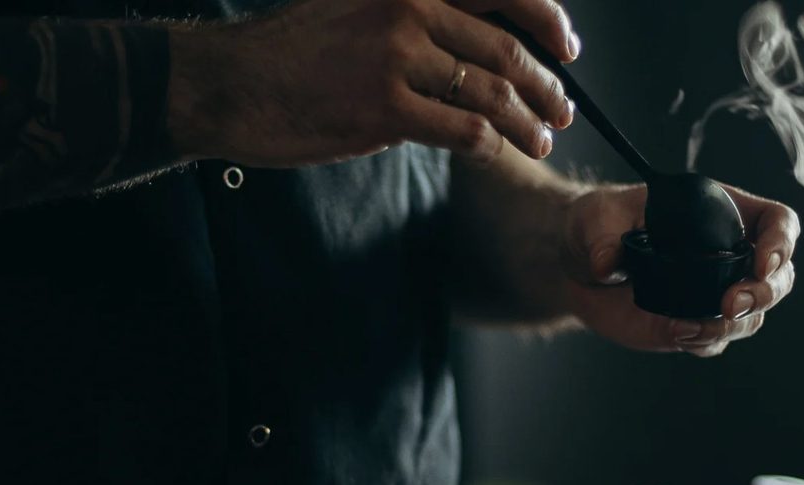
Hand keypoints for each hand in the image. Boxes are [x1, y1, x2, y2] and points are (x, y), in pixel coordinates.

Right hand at [172, 0, 580, 166]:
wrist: (235, 82)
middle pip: (506, 49)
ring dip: (528, 122)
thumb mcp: (359, 4)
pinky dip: (490, 144)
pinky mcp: (385, 108)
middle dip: (548, 86)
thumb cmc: (297, 50)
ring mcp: (398, 56)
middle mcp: (409, 6)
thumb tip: (484, 42)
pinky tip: (495, 152)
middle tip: (562, 110)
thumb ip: (421, 15)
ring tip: (540, 140)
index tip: (568, 48)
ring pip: (493, 93)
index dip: (548, 20)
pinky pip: (464, 129)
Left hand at [560, 183, 798, 356]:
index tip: (762, 263)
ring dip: (734, 326)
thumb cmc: (597, 224)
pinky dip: (704, 342)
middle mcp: (728, 255)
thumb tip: (607, 263)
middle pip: (779, 277)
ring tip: (692, 328)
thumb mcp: (596, 217)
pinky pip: (713, 341)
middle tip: (731, 305)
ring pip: (752, 316)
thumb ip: (603, 236)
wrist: (576, 268)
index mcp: (723, 213)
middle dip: (764, 294)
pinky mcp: (693, 325)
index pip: (777, 222)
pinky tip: (678, 335)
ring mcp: (714, 294)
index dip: (781, 242)